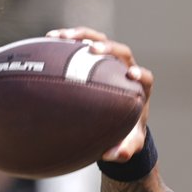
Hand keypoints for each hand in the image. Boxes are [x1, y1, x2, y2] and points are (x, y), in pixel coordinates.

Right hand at [46, 27, 152, 161]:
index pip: (144, 76)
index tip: (130, 75)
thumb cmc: (126, 131)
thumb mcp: (129, 144)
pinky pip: (80, 44)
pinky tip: (47, 39)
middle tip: (92, 49)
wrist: (117, 120)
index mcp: (140, 88)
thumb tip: (114, 156)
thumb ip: (125, 150)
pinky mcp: (93, 57)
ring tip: (62, 36)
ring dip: (82, 35)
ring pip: (98, 40)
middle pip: (122, 51)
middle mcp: (126, 69)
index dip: (139, 73)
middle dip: (108, 47)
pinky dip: (65, 41)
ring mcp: (109, 61)